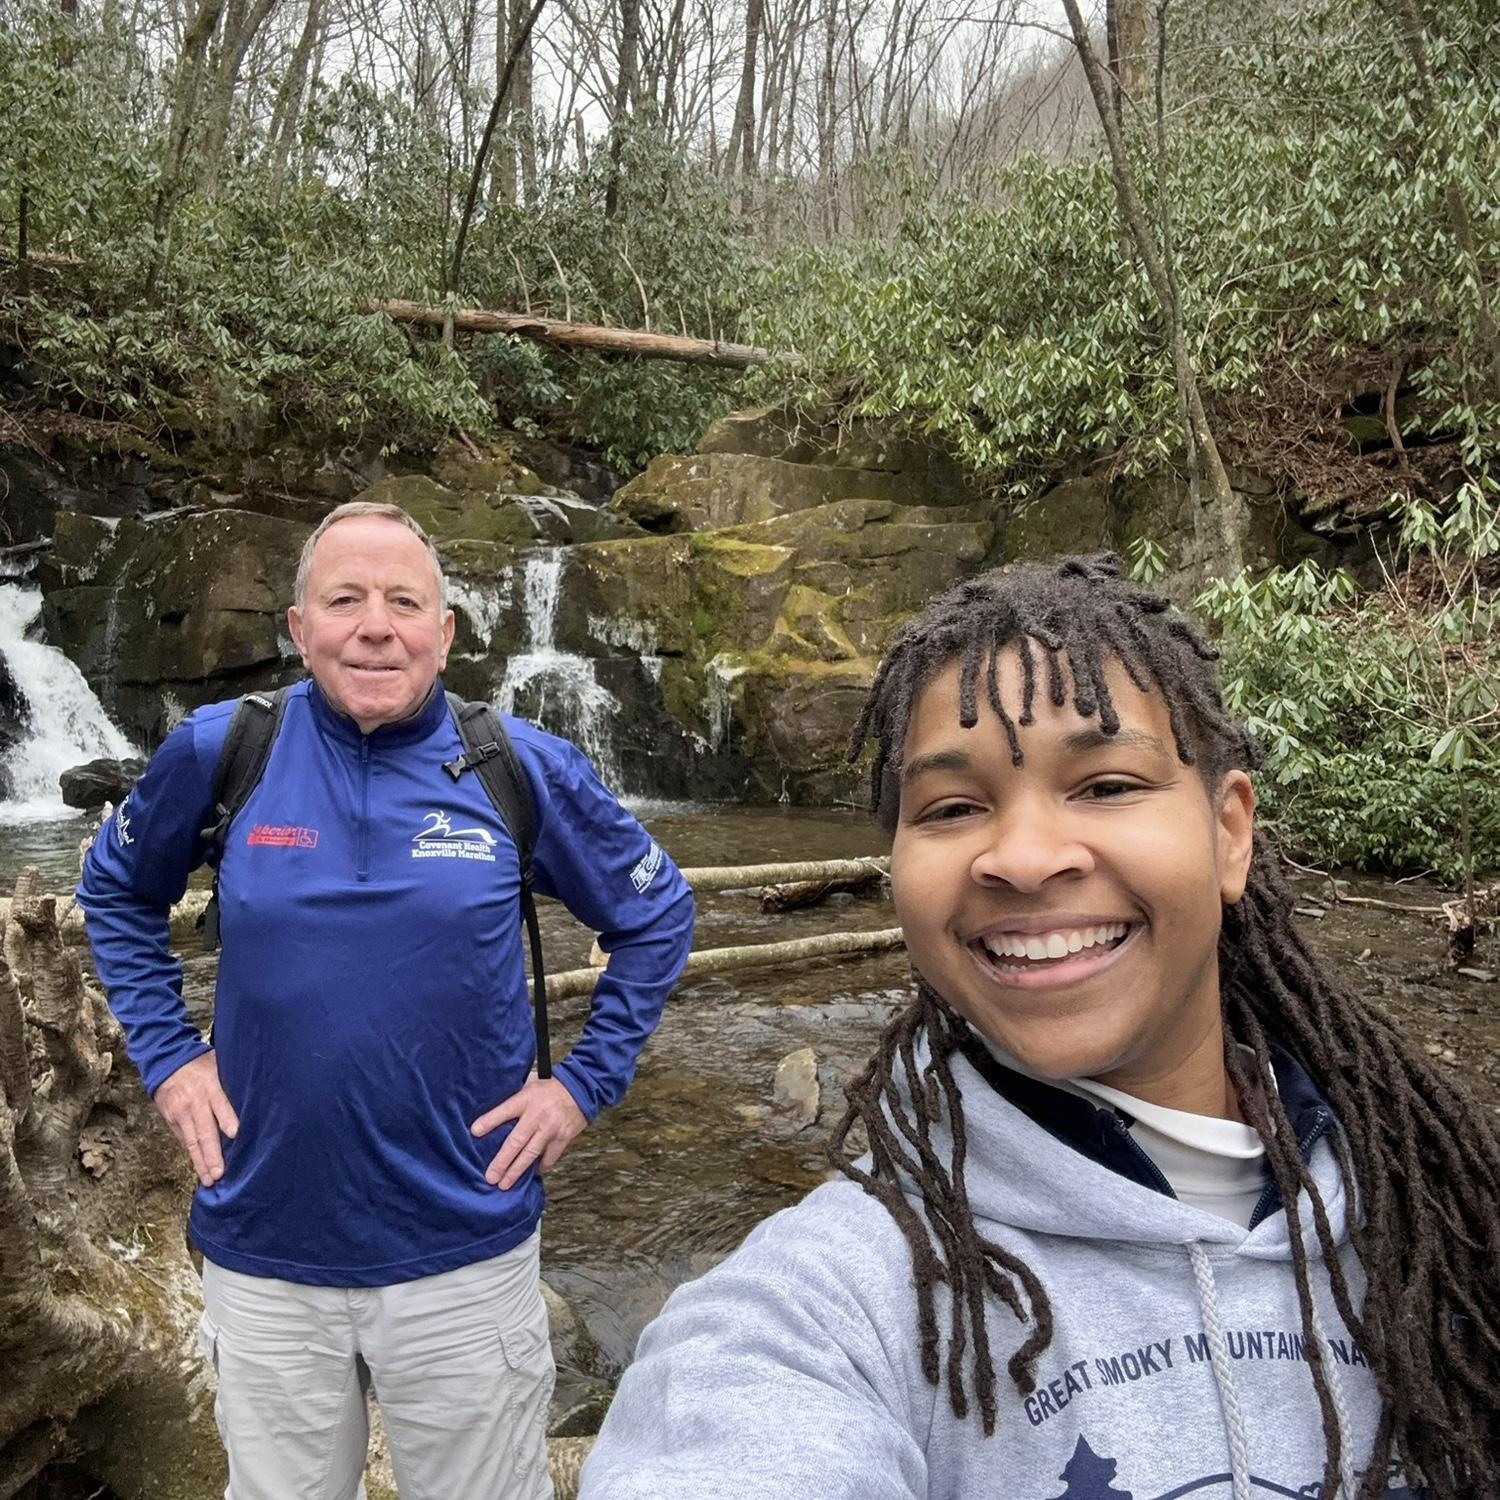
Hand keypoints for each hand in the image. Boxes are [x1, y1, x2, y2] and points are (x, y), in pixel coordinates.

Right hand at [154, 1052, 238, 1186]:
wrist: (166, 1061)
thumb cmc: (202, 1064)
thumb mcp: (221, 1065)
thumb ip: (233, 1083)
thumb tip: (256, 1098)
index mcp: (211, 1086)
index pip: (221, 1106)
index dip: (227, 1121)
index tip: (235, 1135)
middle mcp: (195, 1102)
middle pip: (204, 1131)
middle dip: (212, 1154)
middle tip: (220, 1173)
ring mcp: (180, 1113)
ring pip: (191, 1142)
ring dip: (201, 1162)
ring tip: (209, 1180)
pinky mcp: (171, 1120)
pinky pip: (183, 1140)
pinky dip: (192, 1155)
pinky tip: (200, 1168)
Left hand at [471, 1075, 586, 1190]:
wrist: (582, 1087)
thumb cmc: (551, 1087)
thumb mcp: (530, 1084)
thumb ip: (514, 1097)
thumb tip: (492, 1110)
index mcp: (526, 1099)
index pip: (504, 1111)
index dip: (489, 1121)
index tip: (474, 1132)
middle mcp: (537, 1116)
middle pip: (516, 1141)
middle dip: (502, 1161)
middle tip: (490, 1177)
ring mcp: (551, 1129)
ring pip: (531, 1154)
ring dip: (517, 1171)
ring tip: (504, 1184)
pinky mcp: (563, 1137)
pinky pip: (550, 1157)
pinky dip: (541, 1167)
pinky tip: (533, 1174)